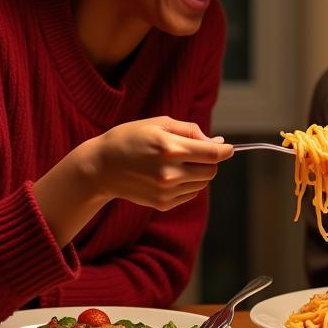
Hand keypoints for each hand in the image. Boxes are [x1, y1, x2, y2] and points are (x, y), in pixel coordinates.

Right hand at [84, 116, 232, 210]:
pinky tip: (170, 175)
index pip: (213, 154)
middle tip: (197, 152)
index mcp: (170, 148)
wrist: (100, 167)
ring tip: (178, 162)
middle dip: (211, 161)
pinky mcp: (162, 203)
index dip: (226, 150)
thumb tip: (217, 142)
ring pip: (202, 183)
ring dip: (199, 172)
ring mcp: (166, 191)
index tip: (228, 147)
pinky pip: (190, 194)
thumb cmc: (130, 138)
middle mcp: (170, 172)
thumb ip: (191, 130)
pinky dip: (188, 184)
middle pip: (212, 171)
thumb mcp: (159, 123)